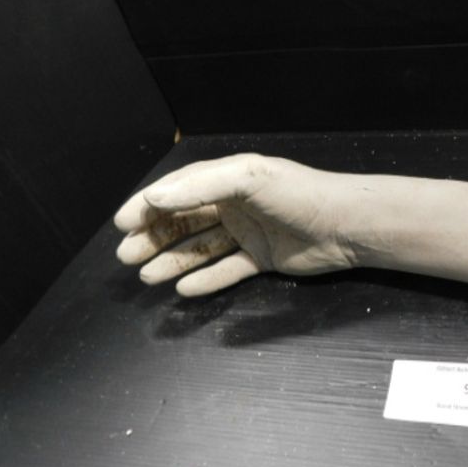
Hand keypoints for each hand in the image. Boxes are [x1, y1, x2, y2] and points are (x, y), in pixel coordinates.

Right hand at [114, 154, 355, 295]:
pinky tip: (182, 288)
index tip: (121, 224)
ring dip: (174, 260)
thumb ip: (200, 186)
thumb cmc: (299, 194)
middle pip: (185, 221)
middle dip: (154, 236)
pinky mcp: (263, 258)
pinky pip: (227, 269)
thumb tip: (154, 197)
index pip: (178, 191)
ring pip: (201, 247)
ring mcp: (249, 232)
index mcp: (229, 179)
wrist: (346, 225)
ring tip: (147, 275)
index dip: (148, 206)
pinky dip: (205, 279)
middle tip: (126, 255)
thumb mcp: (249, 178)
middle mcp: (236, 204)